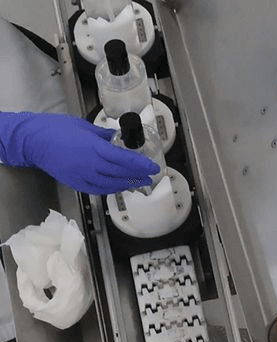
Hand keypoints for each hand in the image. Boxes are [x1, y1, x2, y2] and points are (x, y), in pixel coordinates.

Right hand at [0, 112, 158, 194]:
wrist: (33, 141)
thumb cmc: (55, 129)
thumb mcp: (83, 127)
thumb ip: (103, 135)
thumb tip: (119, 137)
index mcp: (94, 148)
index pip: (125, 160)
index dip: (142, 164)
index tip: (154, 166)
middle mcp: (92, 165)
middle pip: (122, 174)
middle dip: (139, 176)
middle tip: (150, 176)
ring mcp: (85, 177)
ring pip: (113, 185)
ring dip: (128, 184)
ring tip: (139, 182)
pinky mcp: (78, 184)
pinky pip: (100, 190)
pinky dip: (113, 189)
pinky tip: (120, 186)